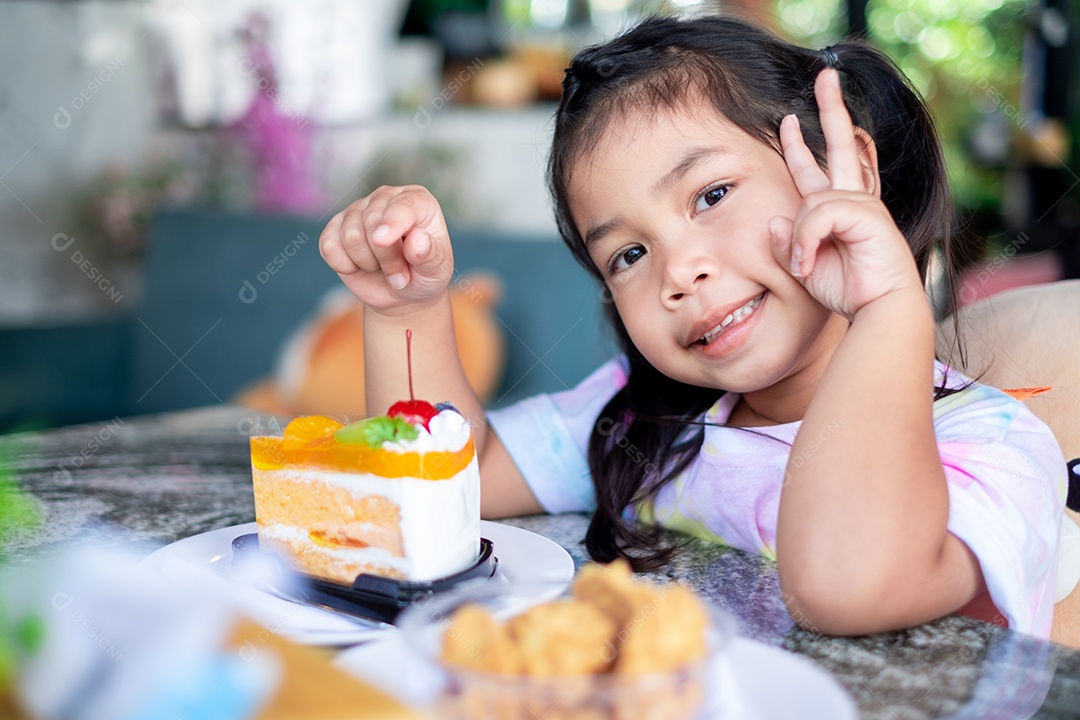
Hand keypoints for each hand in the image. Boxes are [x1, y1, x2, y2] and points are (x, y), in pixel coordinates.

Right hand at [319, 185, 453, 312]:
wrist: (401, 294)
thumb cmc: (424, 275)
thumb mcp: (437, 270)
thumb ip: (430, 255)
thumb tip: (417, 240)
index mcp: (417, 200)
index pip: (402, 205)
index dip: (392, 223)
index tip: (382, 241)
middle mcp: (386, 197)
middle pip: (372, 222)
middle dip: (386, 258)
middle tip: (400, 275)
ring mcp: (358, 210)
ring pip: (351, 236)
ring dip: (367, 263)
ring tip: (383, 269)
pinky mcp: (335, 228)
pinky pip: (329, 245)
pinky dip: (343, 265)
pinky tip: (358, 267)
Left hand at [769, 68, 922, 319]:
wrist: (879, 310)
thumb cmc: (848, 291)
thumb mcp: (803, 267)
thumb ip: (787, 243)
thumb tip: (775, 220)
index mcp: (840, 211)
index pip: (819, 169)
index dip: (802, 146)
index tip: (789, 121)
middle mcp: (854, 200)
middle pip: (844, 144)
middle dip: (832, 108)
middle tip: (826, 75)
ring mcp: (864, 204)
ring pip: (811, 201)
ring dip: (801, 238)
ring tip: (804, 265)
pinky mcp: (867, 213)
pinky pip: (818, 214)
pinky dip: (807, 240)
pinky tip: (808, 262)